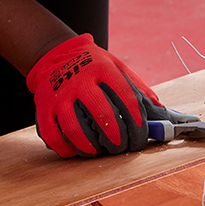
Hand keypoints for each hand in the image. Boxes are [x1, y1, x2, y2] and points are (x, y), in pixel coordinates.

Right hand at [26, 34, 194, 156]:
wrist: (55, 55)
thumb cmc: (92, 64)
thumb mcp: (117, 65)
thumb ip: (138, 87)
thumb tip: (160, 111)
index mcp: (102, 69)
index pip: (125, 96)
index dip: (137, 119)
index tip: (142, 133)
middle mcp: (80, 81)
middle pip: (102, 114)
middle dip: (117, 137)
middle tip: (122, 147)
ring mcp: (59, 96)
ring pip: (75, 128)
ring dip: (91, 146)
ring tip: (100, 151)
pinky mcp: (44, 108)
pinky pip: (53, 135)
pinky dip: (66, 149)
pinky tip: (77, 151)